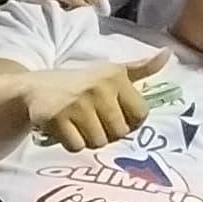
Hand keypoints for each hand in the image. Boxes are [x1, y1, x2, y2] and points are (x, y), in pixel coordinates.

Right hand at [28, 51, 165, 151]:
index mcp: (116, 77)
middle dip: (109, 133)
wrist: (35, 88)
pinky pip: (77, 147)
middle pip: (120, 132)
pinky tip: (66, 129)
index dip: (131, 122)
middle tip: (94, 121)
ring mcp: (76, 104)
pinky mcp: (55, 118)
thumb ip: (141, 68)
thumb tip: (167, 54)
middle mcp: (98, 88)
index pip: (140, 114)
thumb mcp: (111, 72)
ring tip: (80, 125)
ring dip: (90, 139)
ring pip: (99, 142)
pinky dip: (72, 144)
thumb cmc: (81, 83)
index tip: (118, 117)